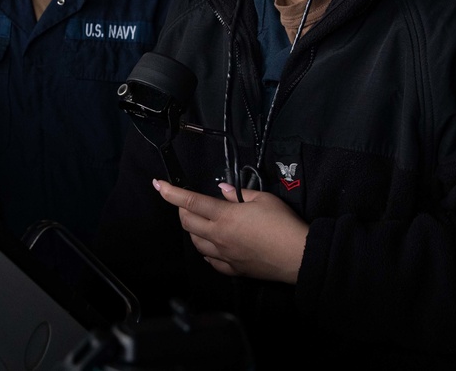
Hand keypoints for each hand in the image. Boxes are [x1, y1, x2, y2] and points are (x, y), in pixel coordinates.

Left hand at [152, 179, 307, 282]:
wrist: (297, 256)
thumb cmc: (282, 224)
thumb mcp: (263, 199)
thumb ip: (239, 194)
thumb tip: (223, 190)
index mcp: (224, 216)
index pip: (190, 202)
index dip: (171, 192)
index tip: (158, 185)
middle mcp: (218, 236)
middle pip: (188, 223)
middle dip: (181, 210)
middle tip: (187, 202)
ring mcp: (224, 255)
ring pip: (196, 243)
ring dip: (192, 230)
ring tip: (199, 221)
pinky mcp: (233, 269)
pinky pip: (211, 260)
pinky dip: (206, 250)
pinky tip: (211, 246)